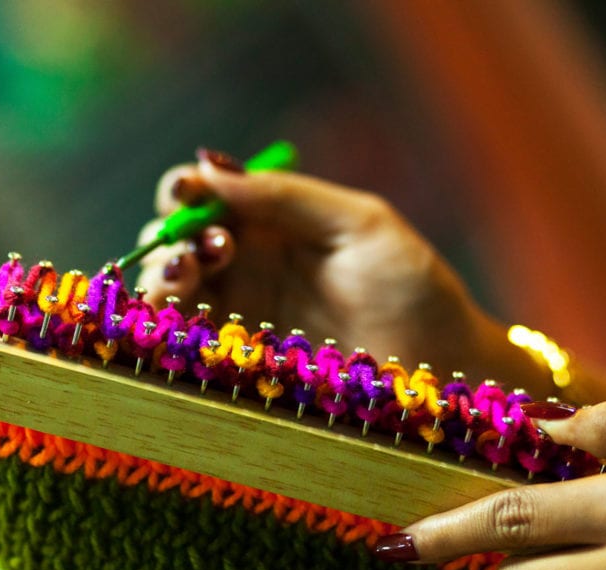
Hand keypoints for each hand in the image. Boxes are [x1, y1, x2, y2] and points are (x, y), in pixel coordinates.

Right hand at [136, 149, 541, 385]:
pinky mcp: (236, 361)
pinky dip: (165, 322)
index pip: (206, 195)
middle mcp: (244, 265)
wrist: (443, 367)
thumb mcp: (358, 223)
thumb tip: (210, 167)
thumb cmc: (412, 288)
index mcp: (271, 222)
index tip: (187, 191)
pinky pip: (183, 337)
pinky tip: (178, 313)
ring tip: (188, 272)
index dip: (184, 188)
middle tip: (210, 248)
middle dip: (173, 235)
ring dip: (162, 274)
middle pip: (175, 239)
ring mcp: (237, 314)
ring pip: (169, 287)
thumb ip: (285, 195)